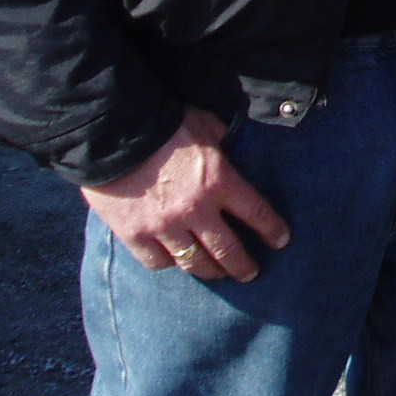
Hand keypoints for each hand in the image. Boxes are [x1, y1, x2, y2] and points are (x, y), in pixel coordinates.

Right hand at [80, 105, 290, 281]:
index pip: (256, 213)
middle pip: (228, 250)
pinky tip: (175, 260)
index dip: (272, 230)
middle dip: (244, 266)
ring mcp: (165, 226)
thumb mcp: (205, 123)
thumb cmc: (164, 122)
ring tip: (217, 273)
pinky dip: (169, 262)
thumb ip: (222, 139)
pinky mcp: (135, 235)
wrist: (114, 132)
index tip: (281, 241)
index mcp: (219, 181)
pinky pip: (158, 262)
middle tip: (250, 273)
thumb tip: (231, 144)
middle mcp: (196, 210)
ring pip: (194, 263)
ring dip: (210, 271)